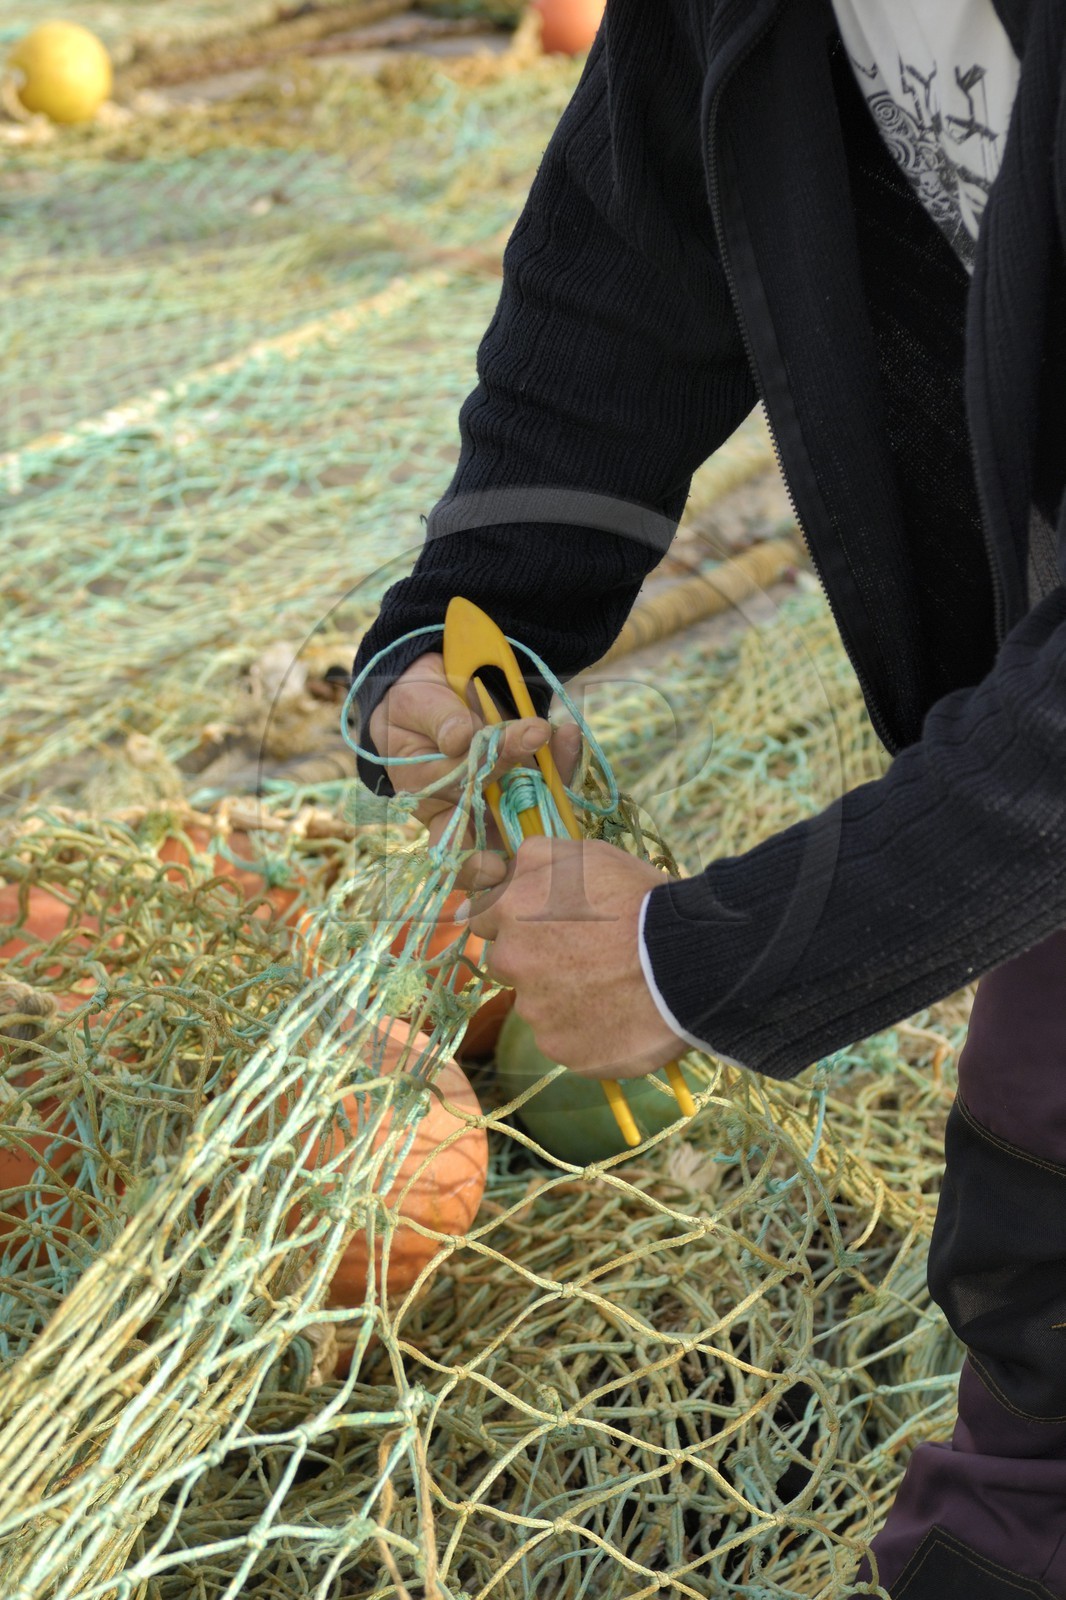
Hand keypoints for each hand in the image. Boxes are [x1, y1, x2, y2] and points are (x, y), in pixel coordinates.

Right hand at [368, 652, 580, 891]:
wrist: (439, 684)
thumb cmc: (415, 707)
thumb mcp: (415, 707)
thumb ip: (438, 720)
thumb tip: (459, 739)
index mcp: (433, 804)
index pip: (452, 847)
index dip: (473, 866)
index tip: (495, 867)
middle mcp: (473, 808)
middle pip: (504, 824)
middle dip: (523, 794)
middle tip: (532, 736)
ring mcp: (506, 792)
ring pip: (534, 802)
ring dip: (551, 777)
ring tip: (548, 733)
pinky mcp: (530, 772)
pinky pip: (550, 775)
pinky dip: (561, 757)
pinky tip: (568, 734)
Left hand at [461, 836, 685, 1077]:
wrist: (685, 959)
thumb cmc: (638, 898)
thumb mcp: (585, 854)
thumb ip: (532, 858)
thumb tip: (501, 869)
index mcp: (510, 911)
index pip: (484, 918)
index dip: (516, 919)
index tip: (547, 922)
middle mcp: (512, 963)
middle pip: (508, 965)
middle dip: (535, 959)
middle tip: (585, 954)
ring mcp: (535, 1011)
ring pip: (538, 1004)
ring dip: (563, 996)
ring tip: (612, 985)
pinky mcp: (560, 1049)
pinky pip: (565, 1039)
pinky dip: (585, 1030)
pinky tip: (619, 1014)